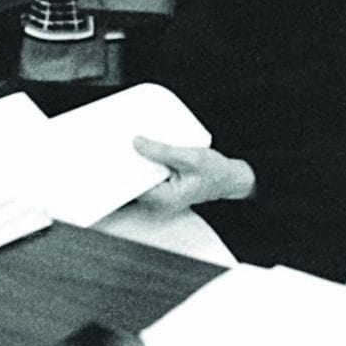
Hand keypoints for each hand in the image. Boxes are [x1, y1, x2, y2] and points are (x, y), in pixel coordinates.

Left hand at [133, 136, 255, 212]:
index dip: (123, 168)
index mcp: (164, 199)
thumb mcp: (189, 157)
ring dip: (138, 161)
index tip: (116, 152)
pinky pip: (149, 175)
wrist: (230, 177)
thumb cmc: (215, 173)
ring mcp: (162, 195)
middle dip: (129, 163)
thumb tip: (138, 143)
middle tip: (122, 143)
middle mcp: (160, 201)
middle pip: (134, 181)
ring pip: (141, 177)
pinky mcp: (164, 187)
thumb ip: (162, 151)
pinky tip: (146, 150)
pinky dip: (147, 163)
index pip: (133, 186)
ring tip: (134, 144)